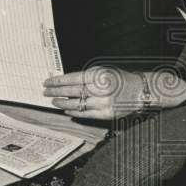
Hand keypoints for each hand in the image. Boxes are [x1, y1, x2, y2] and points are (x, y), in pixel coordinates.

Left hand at [43, 66, 185, 119]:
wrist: (140, 91)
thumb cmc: (119, 79)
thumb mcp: (102, 71)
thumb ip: (84, 76)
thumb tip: (63, 81)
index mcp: (99, 76)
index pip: (72, 79)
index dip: (57, 81)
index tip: (47, 82)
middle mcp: (101, 89)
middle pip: (72, 92)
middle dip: (55, 92)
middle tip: (46, 92)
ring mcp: (103, 103)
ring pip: (76, 104)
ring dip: (62, 103)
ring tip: (53, 101)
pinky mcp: (106, 114)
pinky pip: (84, 114)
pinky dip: (73, 112)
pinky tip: (66, 109)